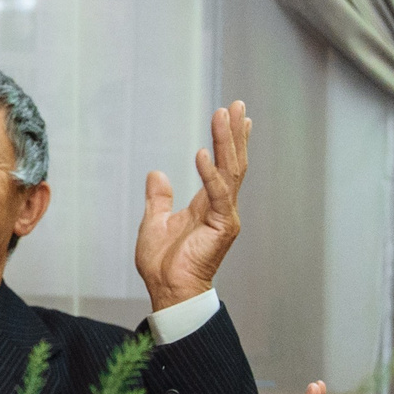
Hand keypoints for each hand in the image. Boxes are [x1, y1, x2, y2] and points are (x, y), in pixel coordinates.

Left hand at [133, 101, 249, 310]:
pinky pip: (218, 194)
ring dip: (227, 142)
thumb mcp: (155, 221)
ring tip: (224, 115)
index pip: (223, 165)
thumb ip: (159, 198)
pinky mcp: (223, 227)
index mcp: (209, 205)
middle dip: (235, 133)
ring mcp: (226, 216)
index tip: (234, 116)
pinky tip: (203, 152)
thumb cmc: (163, 264)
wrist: (168, 290)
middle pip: (233, 162)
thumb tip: (156, 174)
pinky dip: (210, 173)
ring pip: (230, 171)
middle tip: (238, 104)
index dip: (229, 141)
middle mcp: (222, 207)